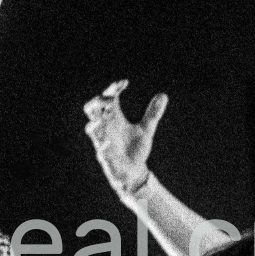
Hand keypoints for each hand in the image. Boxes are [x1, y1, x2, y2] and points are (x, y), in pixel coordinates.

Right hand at [83, 80, 168, 195]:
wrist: (134, 172)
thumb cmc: (136, 149)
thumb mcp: (146, 129)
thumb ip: (152, 113)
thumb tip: (163, 95)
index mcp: (113, 119)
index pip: (106, 99)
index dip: (112, 89)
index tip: (123, 83)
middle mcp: (106, 128)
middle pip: (91, 109)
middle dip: (98, 101)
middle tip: (111, 97)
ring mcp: (104, 142)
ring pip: (91, 130)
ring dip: (96, 122)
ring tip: (104, 116)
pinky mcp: (107, 158)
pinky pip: (101, 152)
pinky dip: (104, 147)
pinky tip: (109, 142)